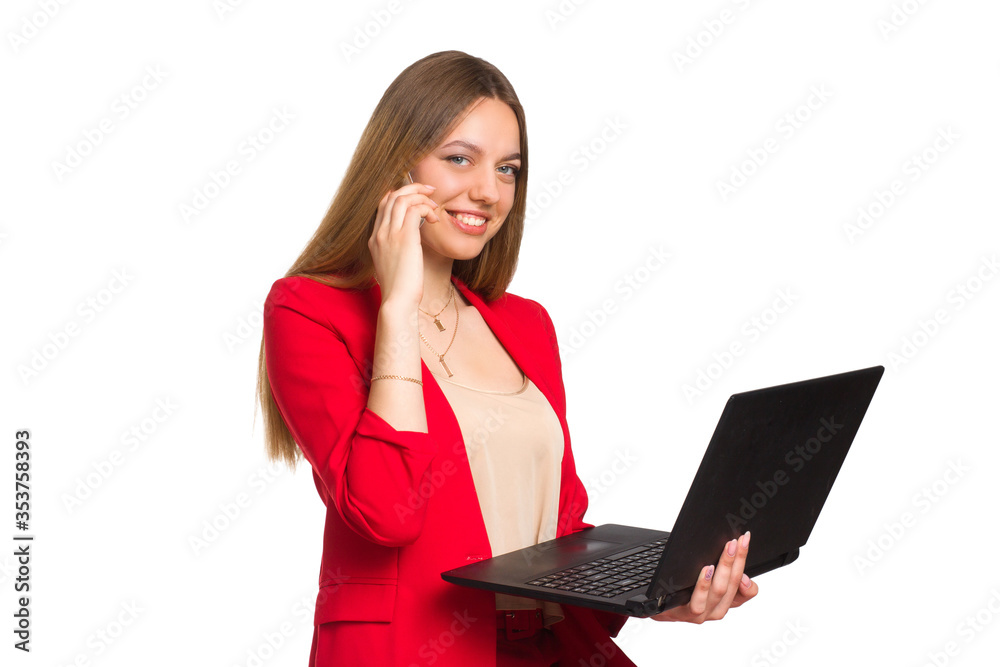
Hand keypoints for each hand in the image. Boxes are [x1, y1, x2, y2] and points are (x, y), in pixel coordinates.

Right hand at [368, 181, 439, 307]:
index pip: (383, 205)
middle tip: (429, 191)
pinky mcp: (404, 238)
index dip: (400, 195)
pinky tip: (434, 219)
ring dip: (421, 196)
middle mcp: (379, 233)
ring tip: (434, 205)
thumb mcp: (393, 265)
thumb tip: (411, 242)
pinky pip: (414, 209)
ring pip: (402, 198)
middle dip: (412, 188)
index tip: (416, 198)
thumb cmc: (400, 289)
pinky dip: (426, 208)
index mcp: (374, 239)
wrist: (397, 302)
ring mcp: (389, 234)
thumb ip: (396, 249)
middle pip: (391, 196)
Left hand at [651, 531, 757, 623]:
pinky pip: (699, 602)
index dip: (750, 565)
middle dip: (737, 559)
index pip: (747, 590)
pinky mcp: (686, 614)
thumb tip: (735, 555)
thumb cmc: (683, 587)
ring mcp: (703, 613)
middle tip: (739, 540)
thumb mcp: (707, 578)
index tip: (745, 544)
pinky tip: (706, 570)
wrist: (657, 605)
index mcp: (726, 601)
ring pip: (720, 591)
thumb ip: (722, 570)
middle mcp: (718, 609)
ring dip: (724, 568)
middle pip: (734, 584)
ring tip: (727, 550)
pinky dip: (704, 585)